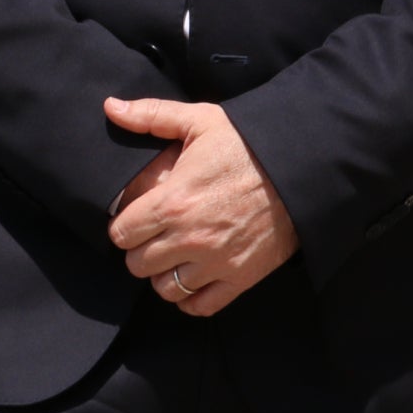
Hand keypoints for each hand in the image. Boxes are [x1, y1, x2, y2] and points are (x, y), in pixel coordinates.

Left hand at [104, 98, 297, 316]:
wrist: (300, 168)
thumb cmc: (247, 143)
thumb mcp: (199, 120)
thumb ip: (151, 116)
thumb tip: (111, 107)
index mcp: (173, 201)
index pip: (121, 234)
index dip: (124, 226)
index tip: (135, 219)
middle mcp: (189, 238)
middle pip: (138, 264)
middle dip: (140, 250)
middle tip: (153, 236)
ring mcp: (216, 262)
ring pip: (165, 289)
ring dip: (164, 273)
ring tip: (173, 255)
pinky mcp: (240, 278)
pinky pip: (200, 306)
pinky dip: (191, 297)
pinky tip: (194, 275)